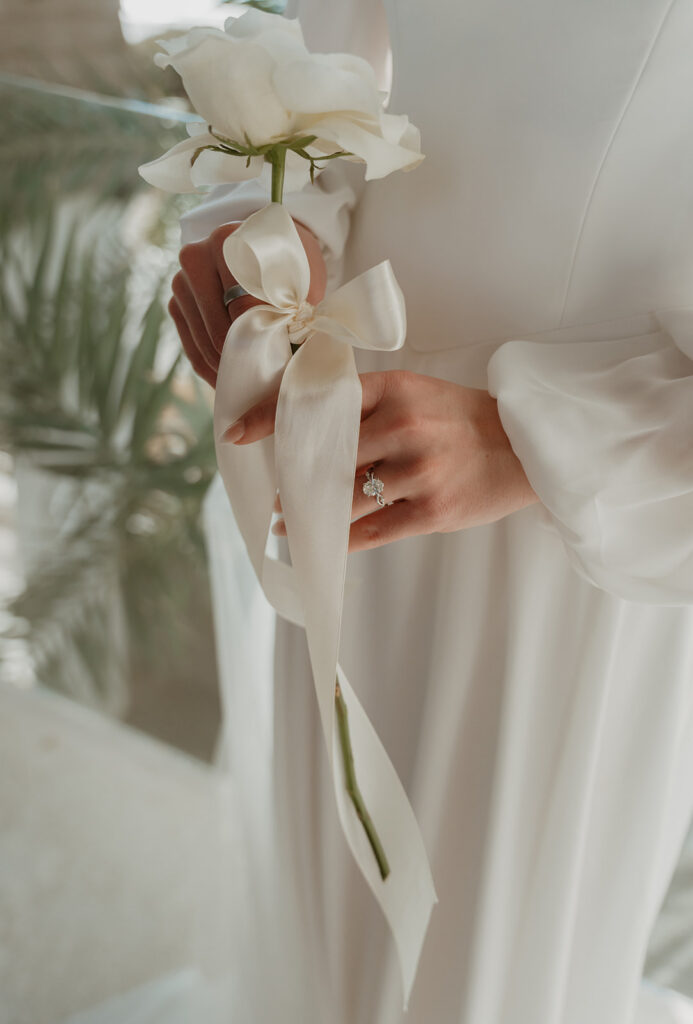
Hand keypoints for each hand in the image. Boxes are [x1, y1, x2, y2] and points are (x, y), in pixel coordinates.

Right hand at [170, 219, 326, 387]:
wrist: (266, 245)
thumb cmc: (291, 265)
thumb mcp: (302, 279)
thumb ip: (297, 309)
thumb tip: (295, 353)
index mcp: (229, 241)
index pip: (244, 307)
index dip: (264, 340)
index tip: (281, 365)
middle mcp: (196, 256)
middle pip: (219, 327)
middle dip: (245, 359)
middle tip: (268, 385)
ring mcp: (181, 280)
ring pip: (203, 341)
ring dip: (227, 369)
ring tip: (253, 387)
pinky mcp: (176, 302)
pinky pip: (191, 346)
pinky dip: (211, 368)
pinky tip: (231, 381)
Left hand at [222, 369, 538, 551]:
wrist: (526, 448)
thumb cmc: (463, 421)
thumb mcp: (416, 394)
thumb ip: (367, 408)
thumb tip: (308, 435)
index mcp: (394, 389)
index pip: (317, 399)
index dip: (270, 417)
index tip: (235, 434)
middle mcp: (403, 425)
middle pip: (325, 454)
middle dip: (291, 476)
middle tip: (272, 490)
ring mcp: (419, 470)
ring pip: (343, 497)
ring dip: (308, 512)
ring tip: (289, 519)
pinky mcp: (432, 511)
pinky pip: (371, 531)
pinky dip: (340, 539)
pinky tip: (322, 543)